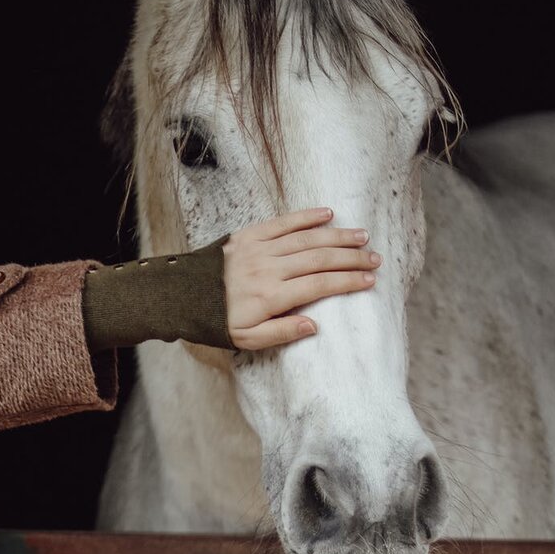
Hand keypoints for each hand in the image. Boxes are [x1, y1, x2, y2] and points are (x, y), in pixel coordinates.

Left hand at [222, 208, 381, 350]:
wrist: (180, 296)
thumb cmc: (216, 321)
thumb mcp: (247, 339)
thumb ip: (282, 333)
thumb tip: (314, 325)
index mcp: (271, 296)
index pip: (319, 285)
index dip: (347, 282)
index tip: (369, 280)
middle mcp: (269, 268)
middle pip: (319, 258)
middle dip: (351, 258)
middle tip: (374, 258)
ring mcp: (259, 248)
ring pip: (306, 238)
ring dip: (336, 236)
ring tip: (361, 236)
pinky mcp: (249, 235)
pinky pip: (282, 222)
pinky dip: (306, 217)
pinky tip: (327, 214)